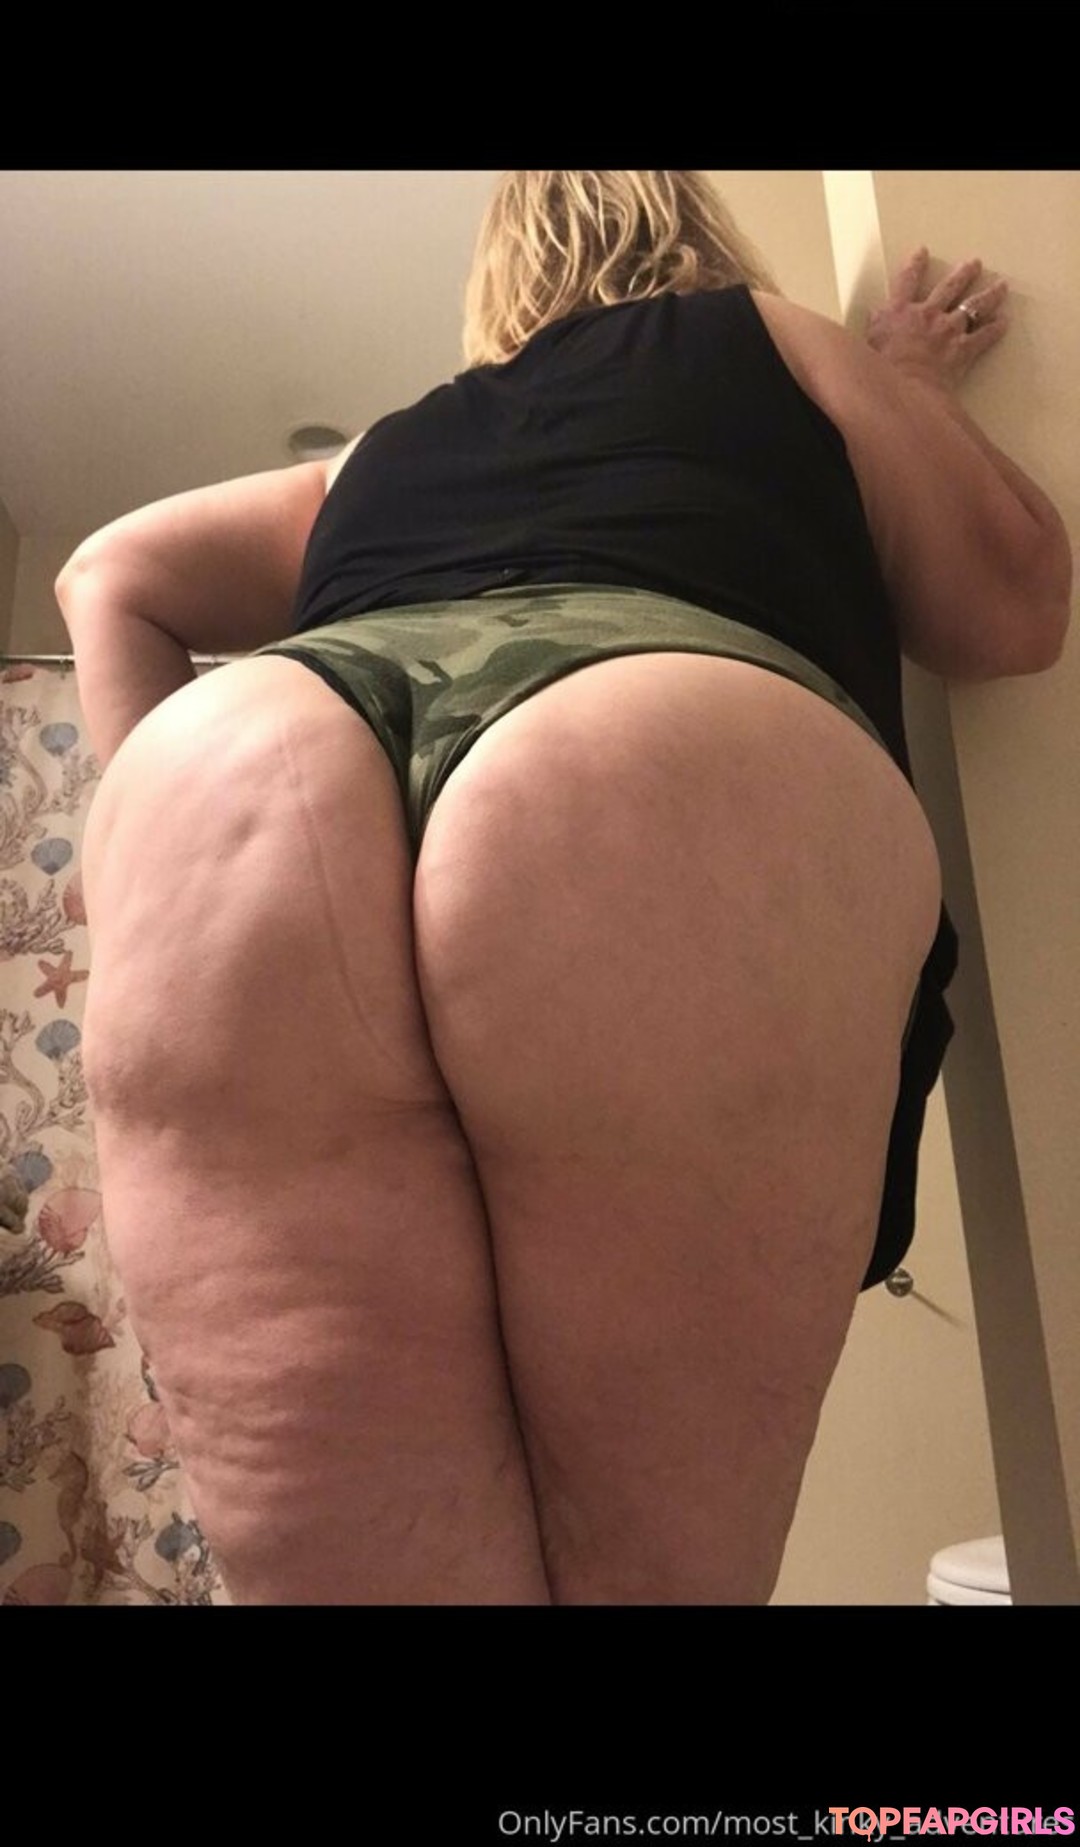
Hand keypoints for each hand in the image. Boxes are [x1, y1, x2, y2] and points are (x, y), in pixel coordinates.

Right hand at [866, 248, 1007, 389]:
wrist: (904, 388)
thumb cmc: (881, 370)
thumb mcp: (867, 343)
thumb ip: (875, 326)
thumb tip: (874, 315)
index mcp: (899, 311)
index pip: (907, 281)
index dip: (914, 265)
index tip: (922, 251)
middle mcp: (927, 314)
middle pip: (949, 287)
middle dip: (964, 274)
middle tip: (975, 263)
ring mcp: (947, 330)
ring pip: (972, 306)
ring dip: (988, 295)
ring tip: (1001, 286)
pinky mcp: (961, 349)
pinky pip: (983, 337)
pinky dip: (995, 330)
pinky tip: (1004, 322)